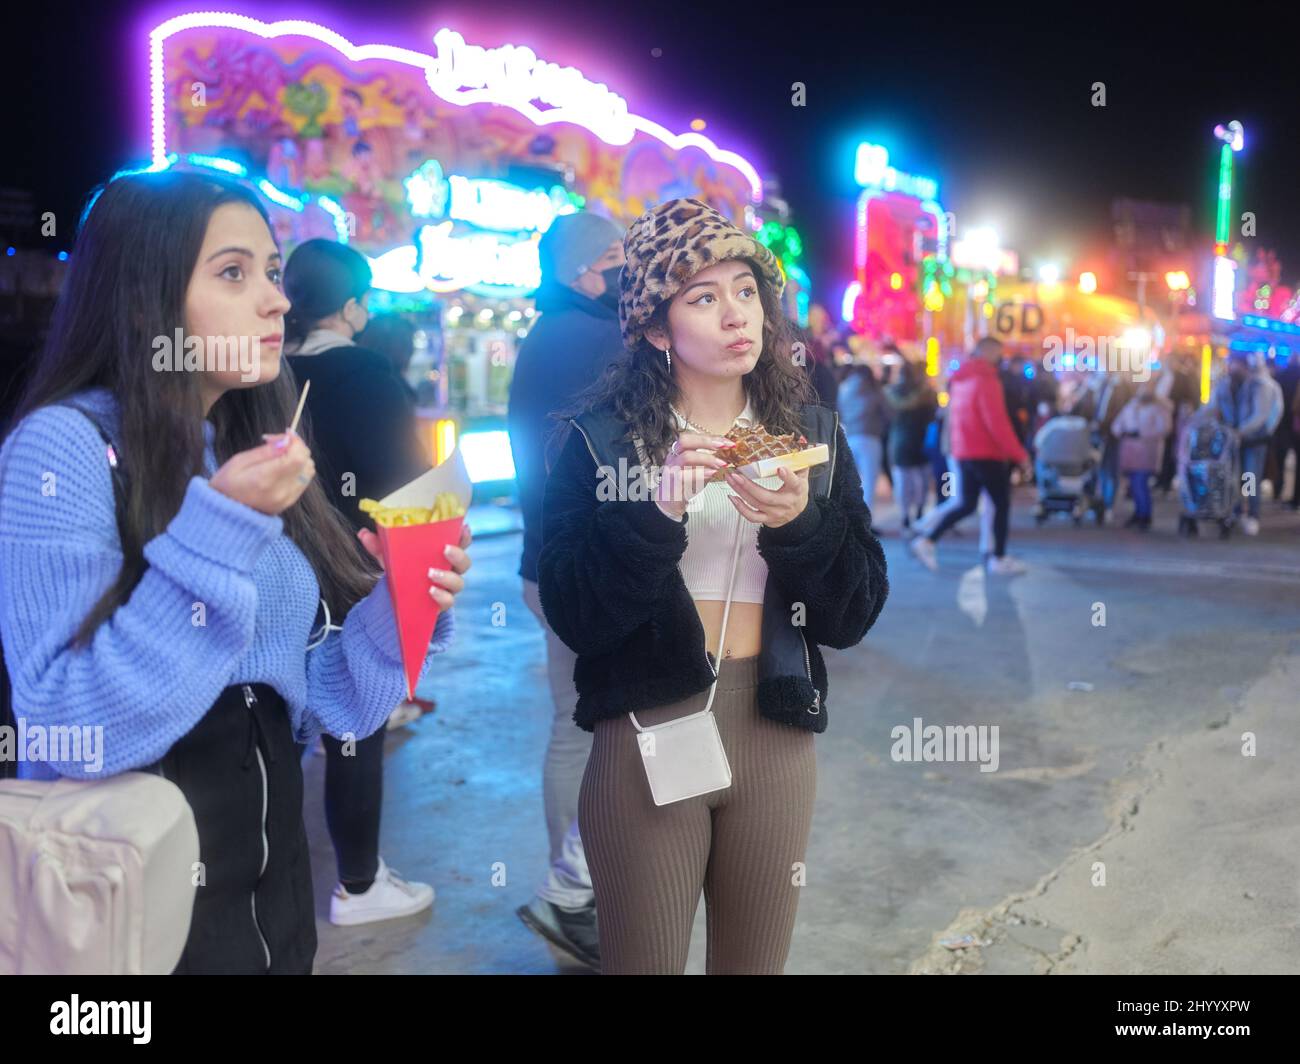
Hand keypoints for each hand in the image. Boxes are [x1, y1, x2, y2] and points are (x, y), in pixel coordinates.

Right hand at [209, 430, 314, 515]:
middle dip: (297, 448)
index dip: (296, 442)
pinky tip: (282, 467)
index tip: (284, 434)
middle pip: (306, 463)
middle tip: (279, 443)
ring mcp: (287, 499)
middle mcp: (281, 491)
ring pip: (308, 471)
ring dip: (299, 458)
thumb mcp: (238, 462)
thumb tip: (286, 441)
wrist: (225, 515)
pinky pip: (304, 481)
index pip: (297, 458)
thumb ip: (265, 451)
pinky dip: (298, 470)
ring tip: (280, 455)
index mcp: (266, 479)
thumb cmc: (226, 485)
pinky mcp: (289, 503)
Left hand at [356, 522, 471, 610]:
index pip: (461, 543)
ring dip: (447, 577)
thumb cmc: (401, 571)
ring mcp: (447, 589)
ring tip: (431, 573)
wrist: (397, 600)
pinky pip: (448, 602)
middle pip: (465, 563)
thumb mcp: (390, 556)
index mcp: (443, 555)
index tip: (463, 527)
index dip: (465, 535)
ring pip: (459, 583)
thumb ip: (378, 545)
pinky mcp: (441, 604)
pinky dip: (441, 596)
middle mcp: (450, 571)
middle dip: (458, 555)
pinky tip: (430, 591)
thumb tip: (363, 533)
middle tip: (444, 549)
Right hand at [655, 432, 736, 516]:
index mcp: (679, 450)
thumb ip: (710, 460)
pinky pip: (684, 475)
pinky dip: (700, 473)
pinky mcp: (671, 483)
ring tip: (722, 463)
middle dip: (707, 441)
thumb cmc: (685, 484)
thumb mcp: (700, 469)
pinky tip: (712, 473)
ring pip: (686, 457)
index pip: (693, 436)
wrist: (669, 502)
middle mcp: (673, 457)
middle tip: (724, 446)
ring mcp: (671, 469)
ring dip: (707, 458)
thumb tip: (729, 453)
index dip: (711, 437)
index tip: (728, 441)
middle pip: (685, 440)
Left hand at [725, 465, 809, 527]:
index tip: (780, 468)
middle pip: (765, 496)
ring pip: (755, 504)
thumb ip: (800, 461)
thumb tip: (801, 443)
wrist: (798, 515)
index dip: (787, 476)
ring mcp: (774, 513)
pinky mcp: (766, 519)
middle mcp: (785, 503)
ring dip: (740, 491)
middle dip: (748, 485)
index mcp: (796, 490)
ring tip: (730, 479)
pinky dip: (740, 507)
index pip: (794, 483)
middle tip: (736, 474)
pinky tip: (732, 496)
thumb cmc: (797, 493)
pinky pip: (751, 516)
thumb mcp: (802, 476)